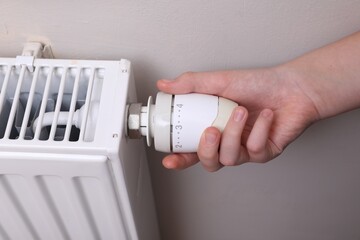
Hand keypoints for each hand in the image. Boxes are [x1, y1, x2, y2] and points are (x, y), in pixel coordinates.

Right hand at [157, 68, 319, 170]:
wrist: (292, 86)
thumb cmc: (258, 84)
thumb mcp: (220, 81)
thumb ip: (191, 84)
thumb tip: (164, 84)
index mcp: (214, 127)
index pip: (192, 149)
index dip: (180, 158)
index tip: (169, 159)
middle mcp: (228, 141)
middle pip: (209, 162)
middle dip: (207, 150)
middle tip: (210, 131)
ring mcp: (246, 149)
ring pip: (231, 158)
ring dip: (234, 134)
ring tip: (241, 112)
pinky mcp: (265, 153)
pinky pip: (255, 150)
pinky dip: (260, 130)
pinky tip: (267, 116)